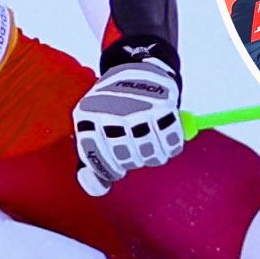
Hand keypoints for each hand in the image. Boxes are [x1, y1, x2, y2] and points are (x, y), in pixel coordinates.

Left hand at [73, 57, 183, 195]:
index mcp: (87, 116)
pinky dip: (170, 147)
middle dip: (132, 161)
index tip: (115, 168)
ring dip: (152, 155)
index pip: (95, 158)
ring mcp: (137, 109)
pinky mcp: (162, 106)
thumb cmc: (113, 108)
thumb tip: (98, 189)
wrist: (136, 69)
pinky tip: (164, 138)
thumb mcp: (94, 129)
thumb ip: (94, 161)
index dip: (107, 169)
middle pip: (125, 159)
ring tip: (149, 145)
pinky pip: (171, 144)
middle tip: (134, 151)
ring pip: (150, 155)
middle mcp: (111, 112)